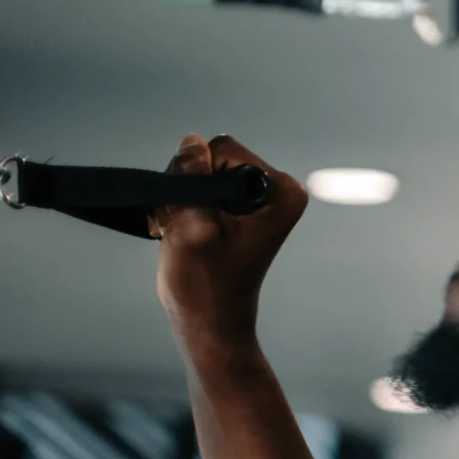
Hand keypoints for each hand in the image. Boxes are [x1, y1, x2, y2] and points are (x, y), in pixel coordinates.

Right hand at [151, 135, 305, 341]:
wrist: (207, 318)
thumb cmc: (205, 282)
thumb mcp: (194, 225)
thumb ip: (194, 178)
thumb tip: (192, 141)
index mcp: (281, 192)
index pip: (223, 149)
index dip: (198, 176)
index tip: (199, 215)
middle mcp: (274, 189)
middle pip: (210, 155)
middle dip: (188, 186)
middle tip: (186, 226)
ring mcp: (254, 197)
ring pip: (196, 170)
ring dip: (179, 198)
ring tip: (182, 232)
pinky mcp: (234, 206)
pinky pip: (193, 185)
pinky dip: (179, 204)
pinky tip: (178, 230)